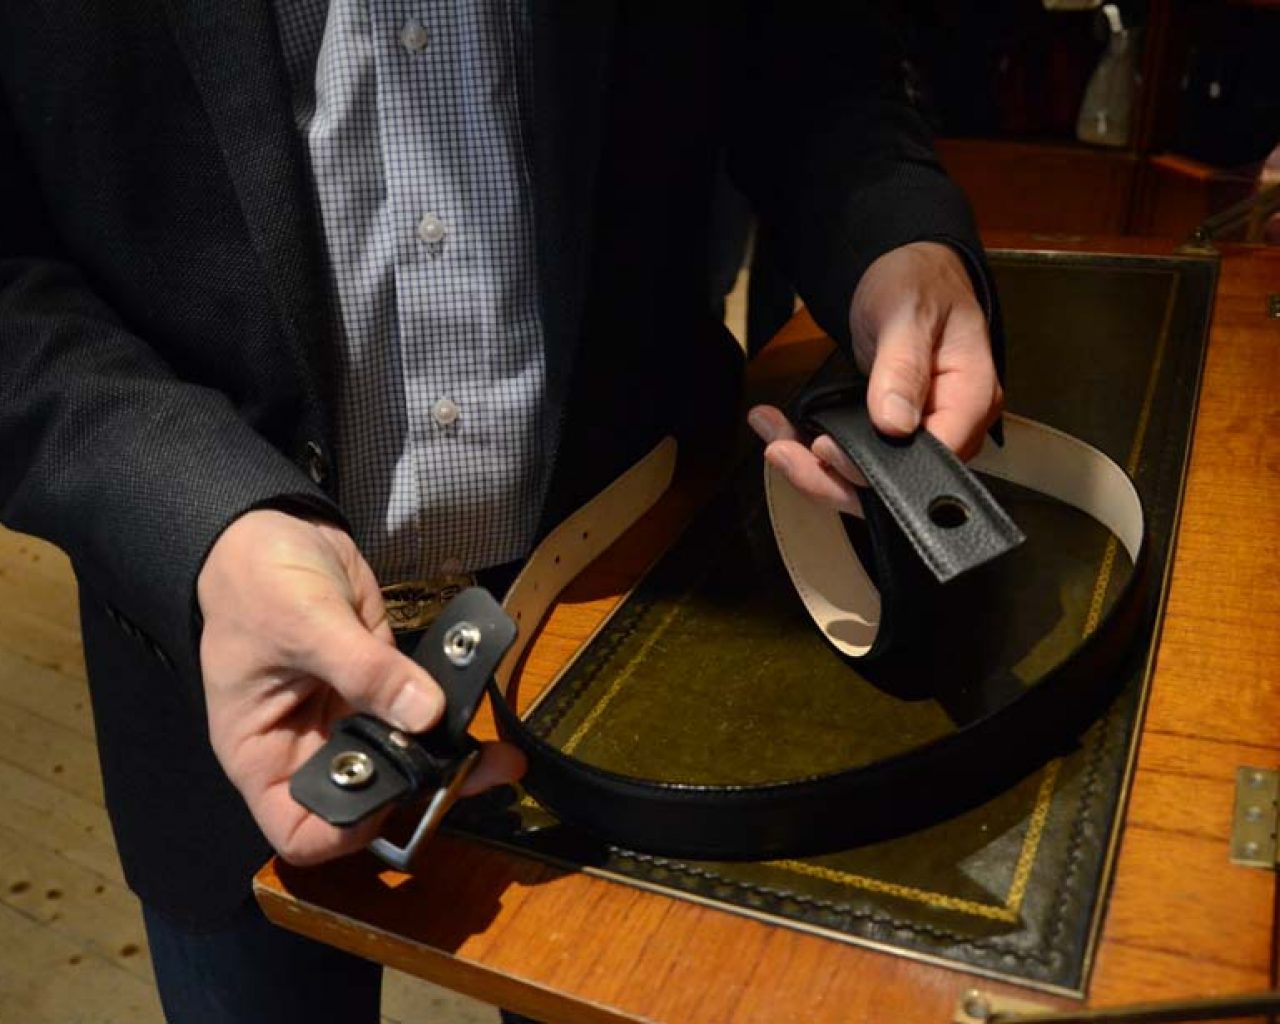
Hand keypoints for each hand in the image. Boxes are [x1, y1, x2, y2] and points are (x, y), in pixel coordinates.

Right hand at [197, 509, 525, 865]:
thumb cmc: (256, 583)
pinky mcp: (380, 685)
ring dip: (447, 760)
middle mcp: (306, 748)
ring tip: (499, 759)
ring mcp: (346, 717)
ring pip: (400, 759)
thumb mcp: (304, 623)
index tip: (393, 798)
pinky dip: (448, 716)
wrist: (273, 529)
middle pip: (363, 799)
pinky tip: (479, 710)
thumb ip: (364, 670)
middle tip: (471, 774)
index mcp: (263, 754)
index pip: (299, 830)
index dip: (345, 830)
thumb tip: (425, 714)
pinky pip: (417, 713)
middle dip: (416, 793)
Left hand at [748, 241, 1001, 512]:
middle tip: (781, 453)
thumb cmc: (918, 282)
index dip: (877, 468)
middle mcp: (947, 427)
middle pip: (894, 483)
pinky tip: (779, 430)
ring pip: (865, 478)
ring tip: (772, 440)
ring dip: (812, 468)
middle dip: (830, 477)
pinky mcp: (887, 433)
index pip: (932, 459)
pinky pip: (851, 456)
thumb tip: (895, 423)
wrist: (903, 270)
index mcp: (969, 400)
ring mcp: (917, 433)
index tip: (826, 449)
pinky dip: (810, 449)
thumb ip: (902, 366)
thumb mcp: (907, 312)